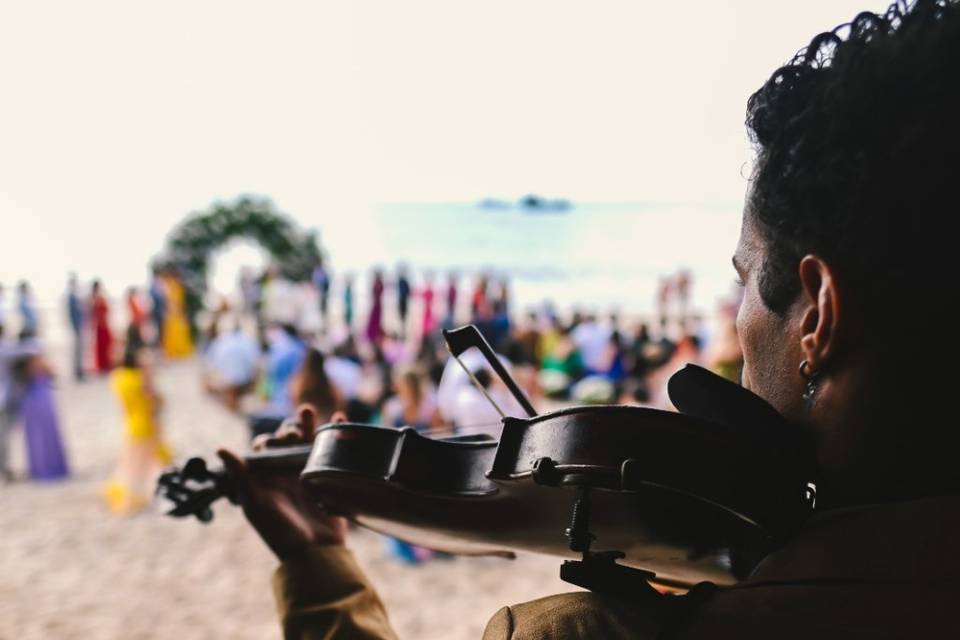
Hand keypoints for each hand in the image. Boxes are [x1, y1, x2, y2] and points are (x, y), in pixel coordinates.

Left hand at [217, 404, 348, 560]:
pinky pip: (332, 450)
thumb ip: (241, 475)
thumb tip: (220, 448)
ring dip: (309, 424)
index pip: (265, 446)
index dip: (269, 439)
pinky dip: (336, 432)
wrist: (315, 553)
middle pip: (287, 439)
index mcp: (266, 476)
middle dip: (290, 428)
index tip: (277, 442)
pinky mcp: (330, 476)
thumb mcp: (256, 504)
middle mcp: (286, 471)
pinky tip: (340, 419)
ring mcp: (309, 472)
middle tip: (294, 434)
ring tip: (308, 411)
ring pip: (308, 440)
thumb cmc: (280, 532)